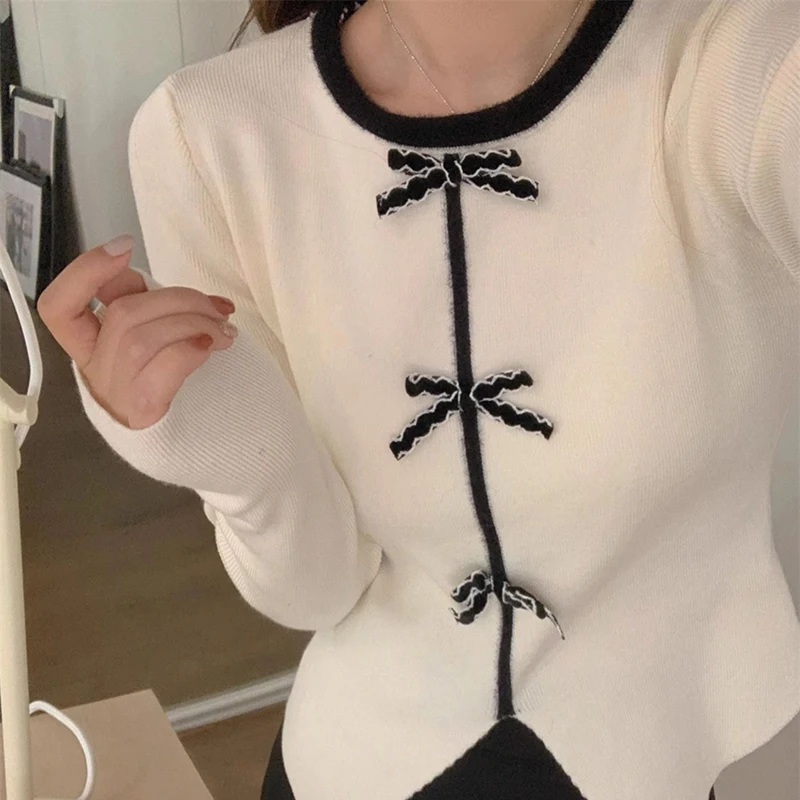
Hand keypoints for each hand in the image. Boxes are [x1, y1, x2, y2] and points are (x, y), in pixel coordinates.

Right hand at [37, 235, 237, 429]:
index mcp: (90, 344)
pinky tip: (213, 345)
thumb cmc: (178, 381)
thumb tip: (136, 272)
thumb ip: (142, 306)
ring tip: (226, 329)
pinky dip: (192, 348)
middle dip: (180, 299)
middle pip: (123, 313)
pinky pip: (162, 366)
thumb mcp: (155, 337)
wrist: (205, 437)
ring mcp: (116, 391)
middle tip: (219, 308)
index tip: (125, 246)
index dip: (85, 272)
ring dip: (193, 322)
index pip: (59, 306)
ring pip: (142, 337)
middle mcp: (95, 368)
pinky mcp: (143, 410)